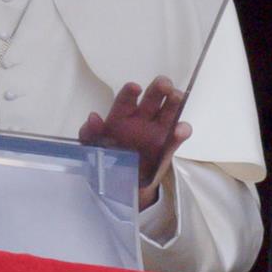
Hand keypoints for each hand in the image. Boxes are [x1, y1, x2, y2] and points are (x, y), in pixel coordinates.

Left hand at [78, 76, 190, 209]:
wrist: (121, 187)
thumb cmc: (105, 160)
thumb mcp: (92, 148)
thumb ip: (90, 134)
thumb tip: (93, 117)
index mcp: (122, 116)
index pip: (126, 99)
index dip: (130, 92)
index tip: (135, 88)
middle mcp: (141, 118)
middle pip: (153, 97)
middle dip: (159, 87)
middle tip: (164, 84)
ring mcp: (157, 130)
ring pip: (169, 110)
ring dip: (174, 101)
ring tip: (176, 97)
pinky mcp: (168, 146)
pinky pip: (177, 137)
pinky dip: (181, 132)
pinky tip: (181, 130)